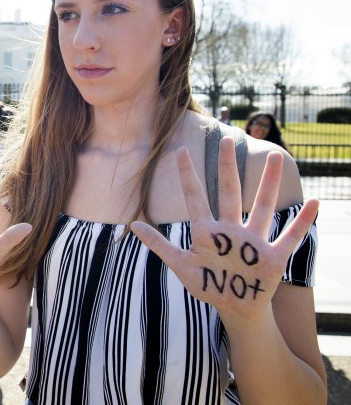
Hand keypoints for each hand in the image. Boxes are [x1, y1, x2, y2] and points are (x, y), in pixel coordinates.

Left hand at [131, 137, 318, 326]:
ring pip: (262, 207)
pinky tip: (314, 202)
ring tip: (277, 155)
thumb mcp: (180, 265)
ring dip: (269, 183)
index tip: (178, 150)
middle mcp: (231, 230)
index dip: (187, 175)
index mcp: (207, 232)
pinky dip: (303, 221)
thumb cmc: (208, 284)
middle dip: (227, 167)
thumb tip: (132, 225)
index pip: (195, 198)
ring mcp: (253, 242)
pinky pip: (290, 237)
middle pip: (229, 192)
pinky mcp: (273, 258)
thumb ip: (159, 245)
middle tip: (224, 139)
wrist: (235, 308)